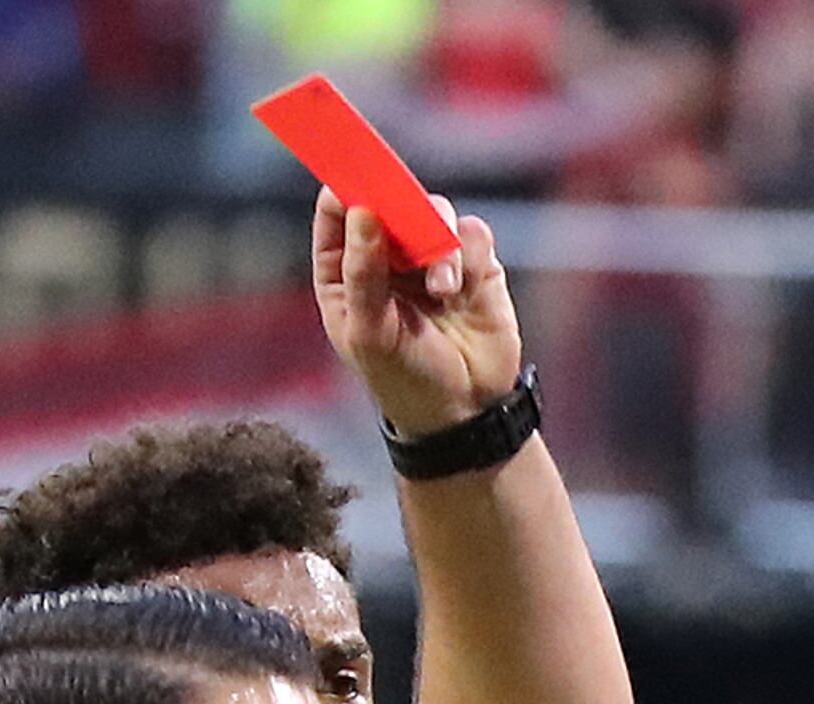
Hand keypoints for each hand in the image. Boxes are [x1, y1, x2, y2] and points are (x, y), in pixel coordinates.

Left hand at [310, 189, 523, 436]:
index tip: (358, 182)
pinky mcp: (475, 266)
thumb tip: (363, 211)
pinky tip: (463, 292)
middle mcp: (387, 254)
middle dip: (401, 206)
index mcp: (346, 267)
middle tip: (410, 220)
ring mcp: (432, 256)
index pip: (338, 210)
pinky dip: (470, 257)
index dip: (346, 188)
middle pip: (390, 199)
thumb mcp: (370, 331)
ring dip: (440, 245)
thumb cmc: (403, 377)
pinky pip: (474, 234)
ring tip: (443, 290)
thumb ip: (363, 271)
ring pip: (436, 211)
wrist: (465, 411)